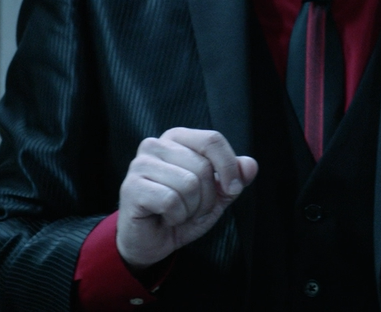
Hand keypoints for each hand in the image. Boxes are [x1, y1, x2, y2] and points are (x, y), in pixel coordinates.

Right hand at [116, 127, 258, 268]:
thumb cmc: (182, 211)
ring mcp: (140, 165)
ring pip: (189, 183)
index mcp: (178, 139)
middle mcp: (156, 145)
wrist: (151, 241)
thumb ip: (235, 177)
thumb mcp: (216, 194)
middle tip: (193, 208)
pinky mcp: (131, 187)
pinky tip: (165, 217)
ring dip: (192, 208)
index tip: (232, 190)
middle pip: (203, 166)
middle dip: (208, 197)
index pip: (212, 140)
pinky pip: (171, 200)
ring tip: (179, 213)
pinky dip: (177, 216)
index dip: (229, 167)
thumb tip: (250, 165)